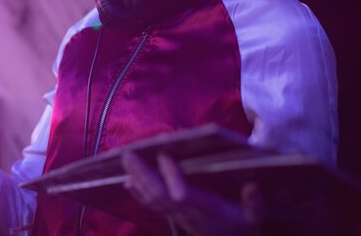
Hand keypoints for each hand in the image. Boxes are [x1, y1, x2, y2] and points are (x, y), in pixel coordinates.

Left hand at [121, 151, 263, 235]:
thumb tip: (252, 186)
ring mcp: (177, 215)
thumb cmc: (242, 226)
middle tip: (128, 154)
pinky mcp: (173, 215)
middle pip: (159, 195)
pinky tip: (127, 181)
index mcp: (205, 209)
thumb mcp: (255, 218)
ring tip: (125, 160)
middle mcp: (186, 212)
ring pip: (152, 199)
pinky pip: (152, 206)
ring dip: (137, 179)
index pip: (183, 193)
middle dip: (142, 174)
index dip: (171, 176)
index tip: (164, 154)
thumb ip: (254, 204)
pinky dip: (138, 193)